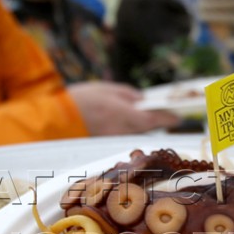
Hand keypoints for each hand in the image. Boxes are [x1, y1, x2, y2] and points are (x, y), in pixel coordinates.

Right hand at [67, 81, 181, 135]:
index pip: (155, 120)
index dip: (169, 119)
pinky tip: (126, 121)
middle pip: (147, 129)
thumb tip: (142, 99)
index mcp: (125, 115)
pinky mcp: (105, 144)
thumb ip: (128, 95)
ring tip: (146, 115)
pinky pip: (122, 136)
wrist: (55, 119)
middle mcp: (122, 131)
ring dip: (141, 126)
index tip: (178, 116)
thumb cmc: (80, 100)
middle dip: (155, 121)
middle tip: (165, 113)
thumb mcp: (106, 89)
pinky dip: (127, 129)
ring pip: (135, 133)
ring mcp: (114, 140)